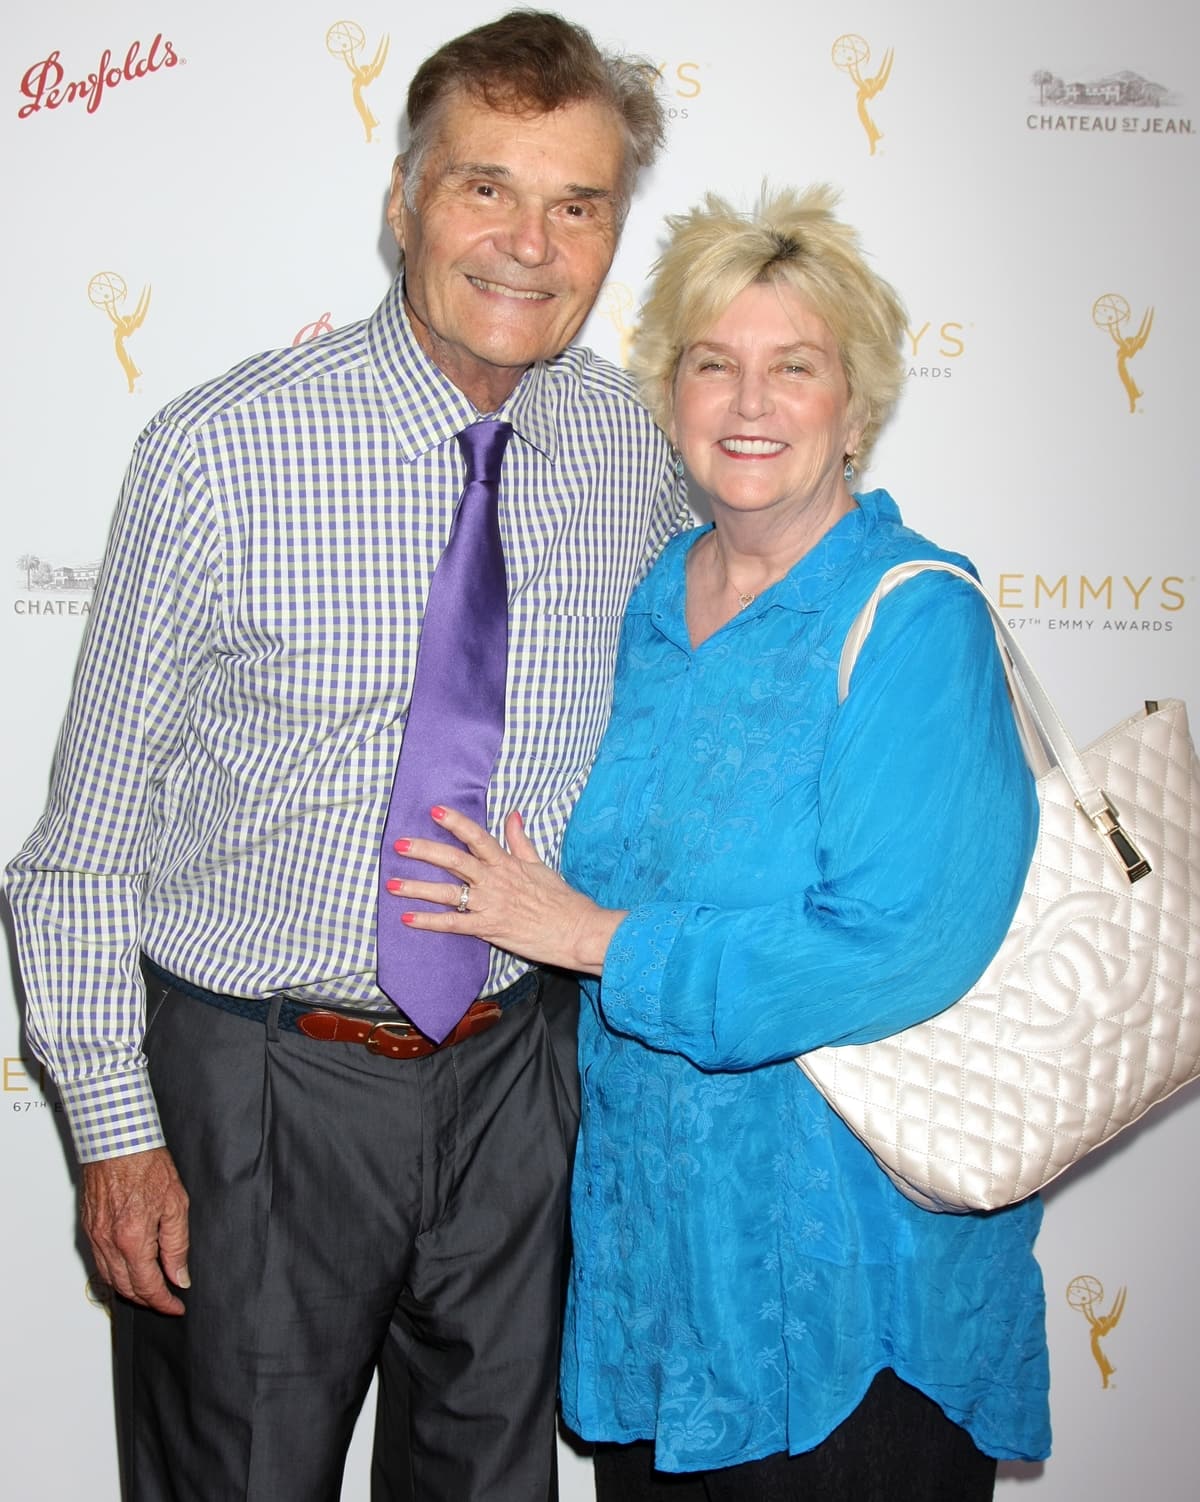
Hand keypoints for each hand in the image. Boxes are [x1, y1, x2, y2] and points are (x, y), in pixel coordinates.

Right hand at [82, 1147, 190, 1315]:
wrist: (117, 1141)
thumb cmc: (146, 1164)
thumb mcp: (176, 1204)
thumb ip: (177, 1245)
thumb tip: (179, 1276)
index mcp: (133, 1240)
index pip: (148, 1286)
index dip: (164, 1302)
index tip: (176, 1306)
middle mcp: (109, 1243)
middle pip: (126, 1288)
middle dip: (148, 1299)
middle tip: (166, 1299)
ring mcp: (95, 1236)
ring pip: (110, 1279)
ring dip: (130, 1289)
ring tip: (150, 1288)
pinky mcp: (88, 1227)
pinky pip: (100, 1262)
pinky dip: (115, 1273)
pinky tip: (128, 1269)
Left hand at [386, 806, 624, 975]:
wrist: (576, 930)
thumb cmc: (561, 899)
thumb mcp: (540, 864)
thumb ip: (521, 840)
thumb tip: (512, 814)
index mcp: (507, 863)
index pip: (477, 837)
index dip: (456, 823)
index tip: (435, 811)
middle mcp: (495, 880)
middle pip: (454, 860)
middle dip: (425, 850)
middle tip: (400, 843)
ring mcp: (490, 904)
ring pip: (448, 892)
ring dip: (418, 887)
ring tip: (392, 883)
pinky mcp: (488, 928)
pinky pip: (453, 924)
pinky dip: (430, 921)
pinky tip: (408, 918)